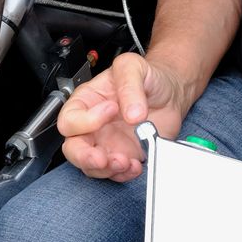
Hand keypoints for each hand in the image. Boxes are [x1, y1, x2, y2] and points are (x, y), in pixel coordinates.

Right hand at [57, 53, 189, 180]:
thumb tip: (132, 113)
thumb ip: (129, 85)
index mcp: (87, 102)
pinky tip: (135, 165)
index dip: (86, 120)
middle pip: (73, 149)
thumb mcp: (133, 67)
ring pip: (92, 166)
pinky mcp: (125, 156)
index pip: (70, 119)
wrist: (171, 92)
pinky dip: (123, 174)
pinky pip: (116, 173)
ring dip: (106, 169)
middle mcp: (93, 126)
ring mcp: (108, 144)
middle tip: (102, 157)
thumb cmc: (147, 77)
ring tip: (124, 161)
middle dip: (85, 157)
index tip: (111, 110)